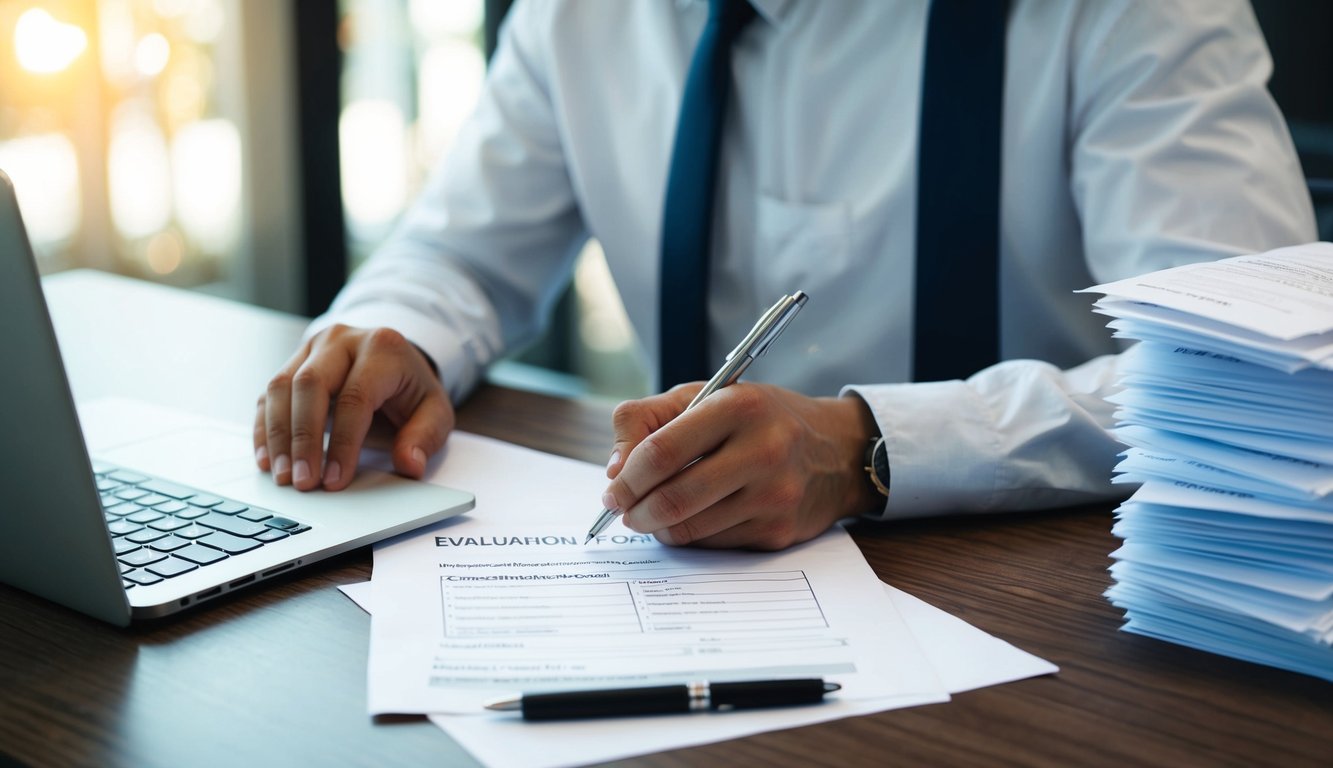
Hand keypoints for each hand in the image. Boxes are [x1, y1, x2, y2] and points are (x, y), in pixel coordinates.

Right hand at [253, 324, 454, 490]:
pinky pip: (269, 395)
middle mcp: (342, 340)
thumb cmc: (412, 389)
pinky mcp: (292, 362)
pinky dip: (265, 428)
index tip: (335, 479)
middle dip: (304, 438)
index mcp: (382, 348)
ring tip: (283, 476)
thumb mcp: (435, 411)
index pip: (356, 397)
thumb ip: (424, 437)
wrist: (394, 359)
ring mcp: (312, 348)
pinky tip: (268, 460)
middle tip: (303, 481)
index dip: (343, 442)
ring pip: (281, 386)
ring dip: (277, 436)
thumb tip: (410, 465)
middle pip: (310, 384)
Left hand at [601, 382, 881, 549]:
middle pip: (673, 499)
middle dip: (635, 511)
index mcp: (738, 408)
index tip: (612, 489)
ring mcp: (774, 496)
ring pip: (690, 529)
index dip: (626, 477)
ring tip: (653, 513)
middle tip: (623, 510)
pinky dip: (691, 536)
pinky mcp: (778, 531)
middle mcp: (763, 451)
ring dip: (658, 527)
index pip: (662, 451)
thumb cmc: (759, 419)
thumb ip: (647, 419)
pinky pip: (713, 544)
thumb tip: (614, 470)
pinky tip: (693, 518)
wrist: (837, 451)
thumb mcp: (705, 395)